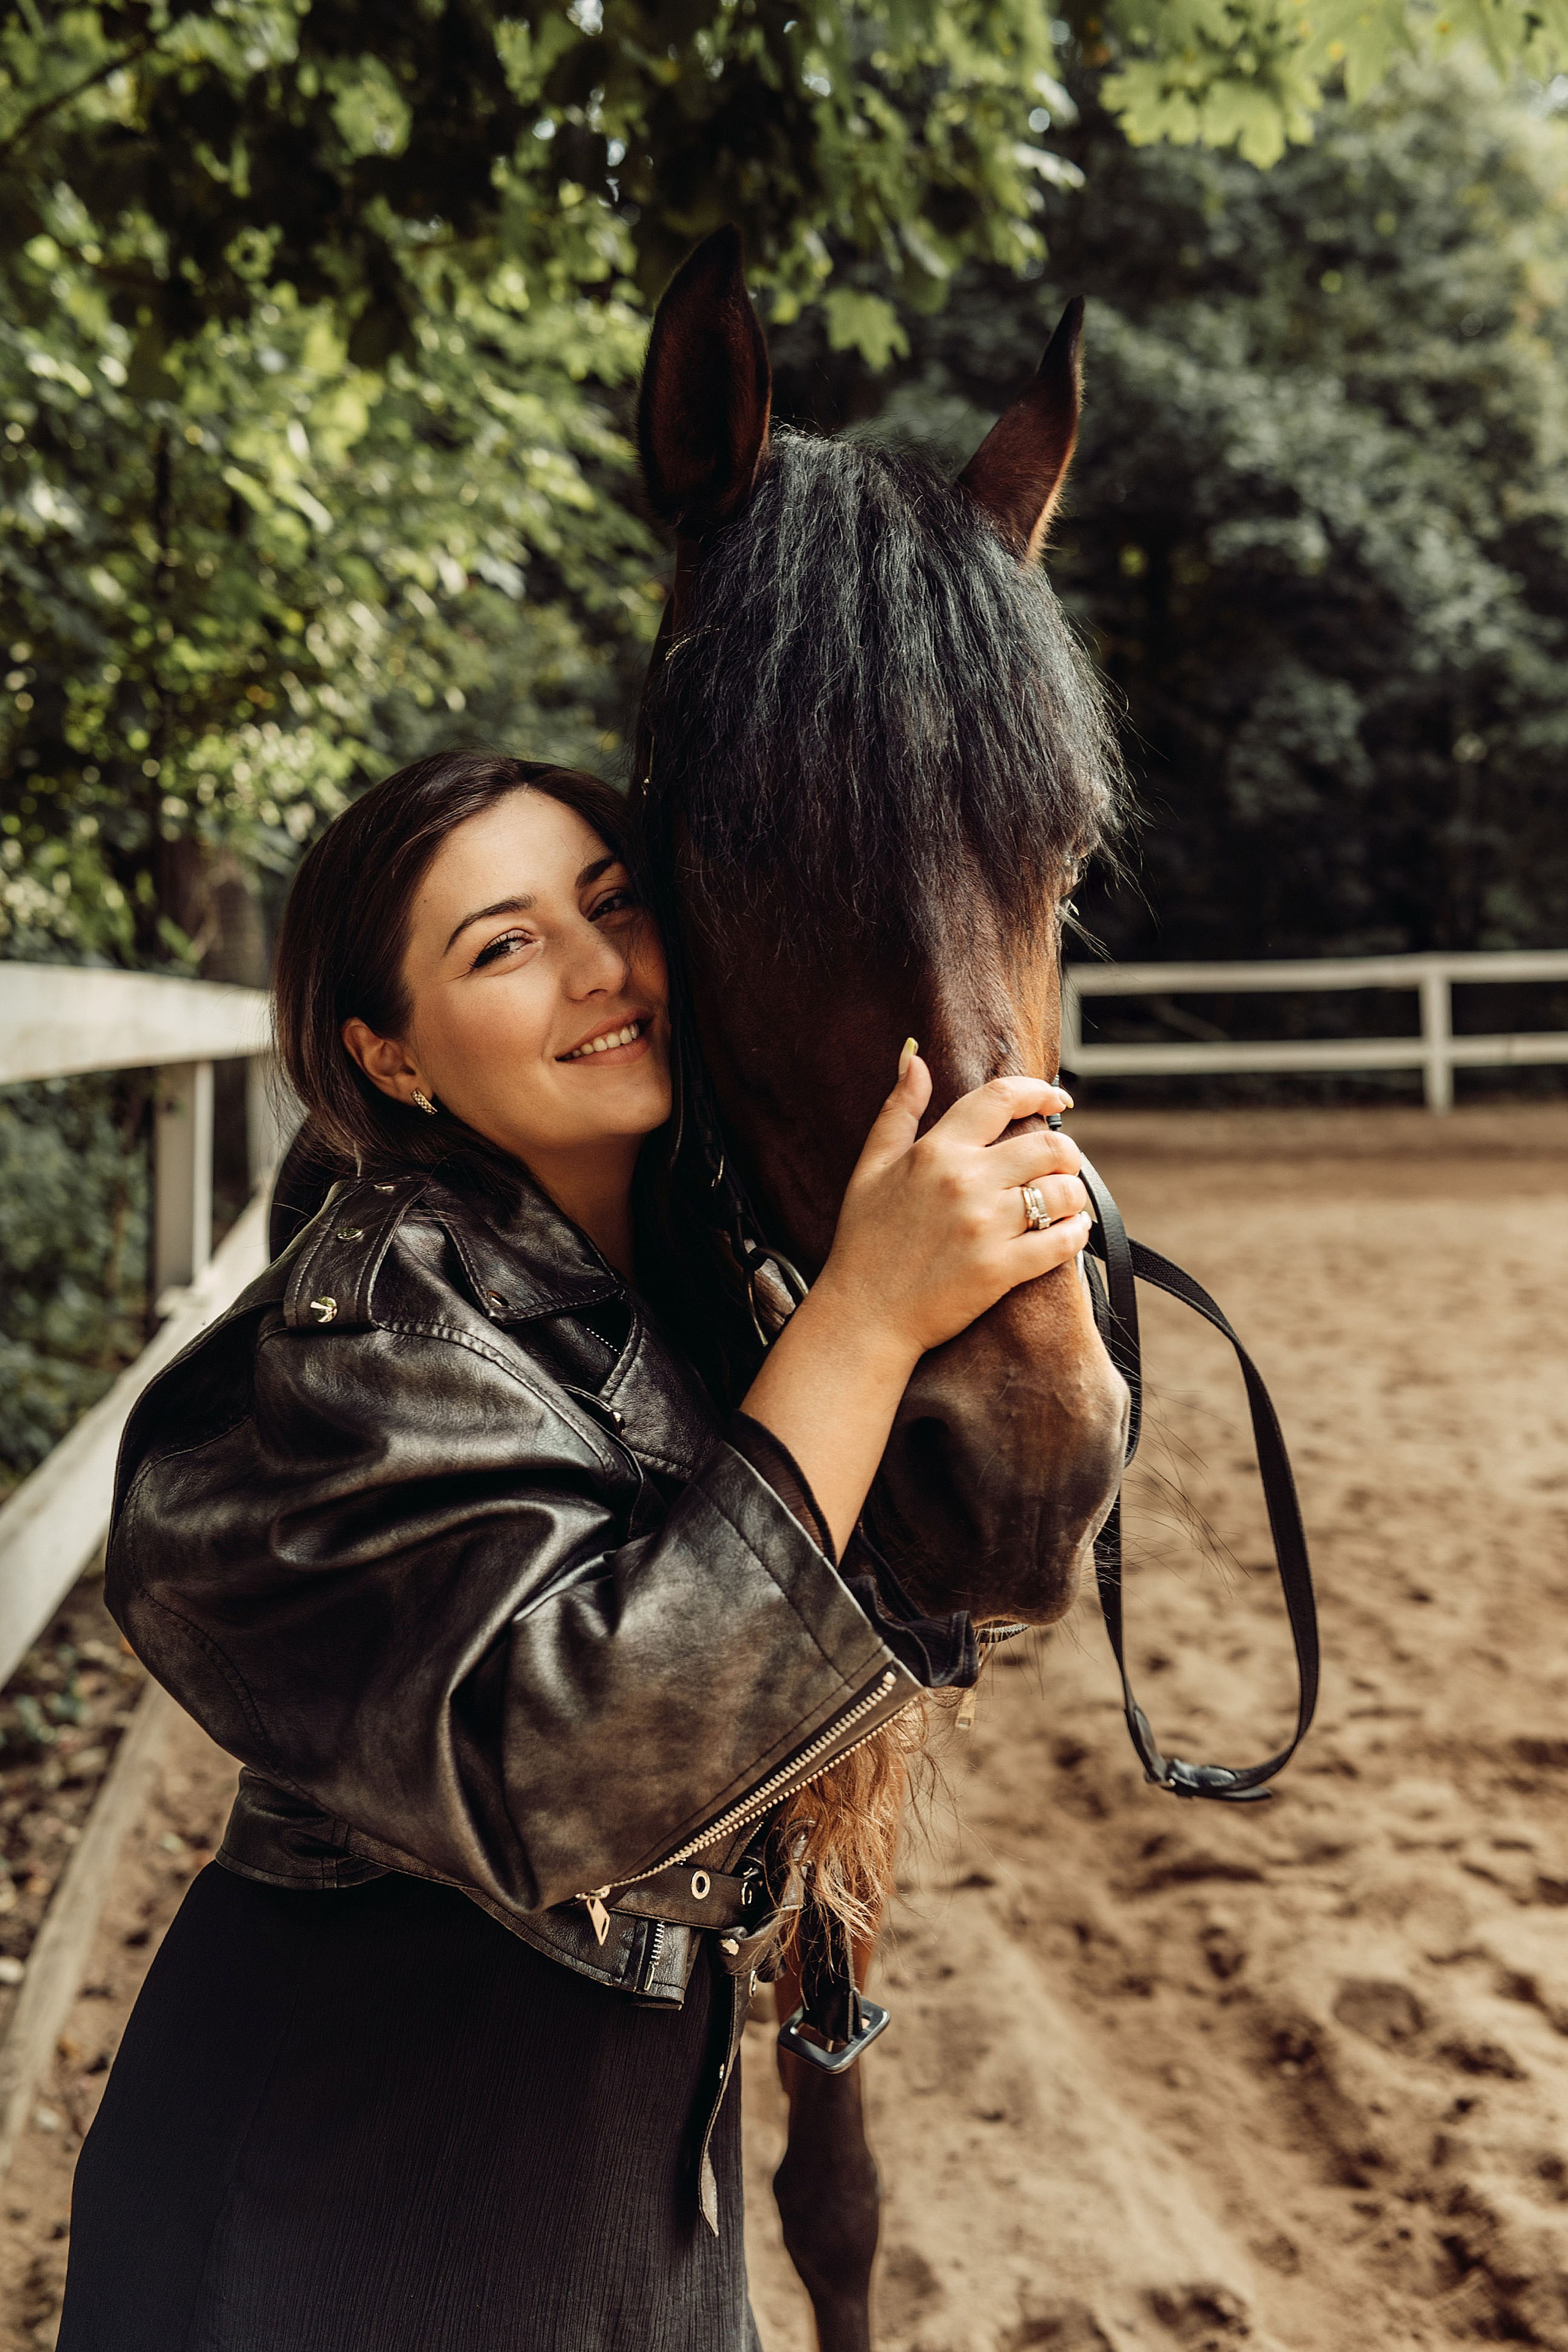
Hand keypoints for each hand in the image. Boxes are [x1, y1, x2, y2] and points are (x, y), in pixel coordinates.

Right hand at [814, 1046, 1090, 1366]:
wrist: (863, 1313)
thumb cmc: (865, 1240)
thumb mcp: (871, 1166)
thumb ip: (897, 1110)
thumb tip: (914, 1058)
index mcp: (936, 1151)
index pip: (1001, 1099)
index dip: (1039, 1091)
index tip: (1057, 1100)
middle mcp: (965, 1183)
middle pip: (1047, 1147)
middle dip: (1066, 1153)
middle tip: (1061, 1165)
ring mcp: (985, 1227)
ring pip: (1062, 1193)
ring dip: (1073, 1195)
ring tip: (1064, 1202)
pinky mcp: (1000, 1270)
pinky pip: (1062, 1242)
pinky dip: (1076, 1233)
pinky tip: (1070, 1232)